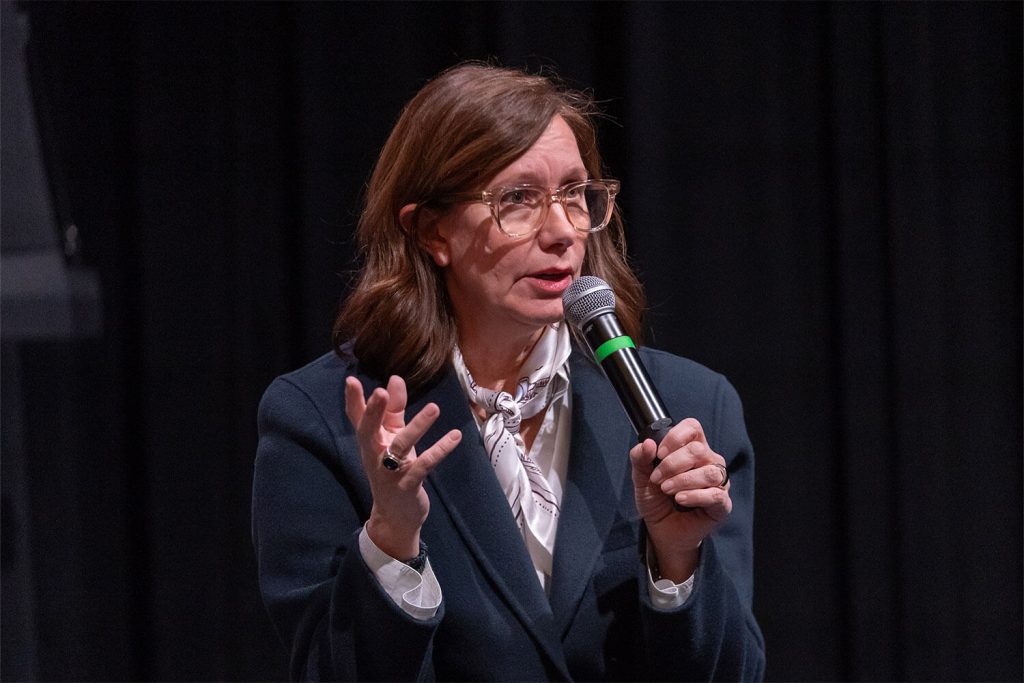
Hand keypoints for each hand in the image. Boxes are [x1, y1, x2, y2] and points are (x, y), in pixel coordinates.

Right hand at [344, 375, 461, 559]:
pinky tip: (455, 436)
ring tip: (434, 408)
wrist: (396, 516)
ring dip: (418, 427)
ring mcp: (390, 472)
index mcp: (370, 442)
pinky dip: (440, 450)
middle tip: (380, 393)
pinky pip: (424, 465)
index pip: (358, 418)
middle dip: (373, 412)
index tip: (350, 380)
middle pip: (368, 432)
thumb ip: (394, 410)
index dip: (353, 400)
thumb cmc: (394, 469)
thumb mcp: (392, 438)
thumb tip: (395, 379)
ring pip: (401, 446)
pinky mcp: (408, 485)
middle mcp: (374, 455)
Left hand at [629, 418, 731, 581]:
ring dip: (682, 480)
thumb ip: (640, 458)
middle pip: (698, 450)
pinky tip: (680, 499)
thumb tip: (647, 443)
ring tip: (667, 490)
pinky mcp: (722, 504)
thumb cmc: (656, 500)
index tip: (659, 453)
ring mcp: (719, 482)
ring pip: (709, 472)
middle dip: (672, 465)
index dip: (675, 437)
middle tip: (657, 480)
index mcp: (692, 448)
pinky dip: (695, 496)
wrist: (661, 530)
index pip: (692, 428)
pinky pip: (715, 494)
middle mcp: (709, 461)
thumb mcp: (641, 477)